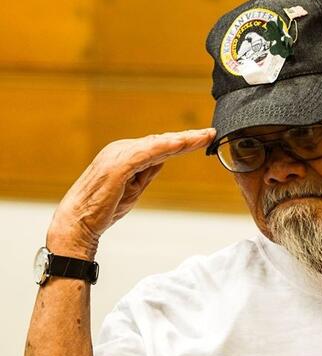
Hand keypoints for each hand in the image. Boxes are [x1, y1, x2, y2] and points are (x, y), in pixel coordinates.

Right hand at [47, 128, 215, 257]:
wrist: (78, 222)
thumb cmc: (103, 208)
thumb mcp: (134, 188)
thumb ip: (147, 171)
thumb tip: (164, 159)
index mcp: (125, 155)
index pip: (159, 146)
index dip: (182, 142)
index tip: (203, 139)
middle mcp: (122, 150)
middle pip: (161, 141)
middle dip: (187, 138)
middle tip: (210, 133)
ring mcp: (118, 155)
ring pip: (157, 144)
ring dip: (181, 140)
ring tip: (202, 137)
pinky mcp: (117, 166)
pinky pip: (146, 154)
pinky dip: (164, 147)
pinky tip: (180, 144)